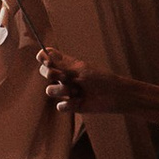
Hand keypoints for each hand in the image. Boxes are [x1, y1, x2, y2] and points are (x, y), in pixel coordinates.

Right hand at [39, 44, 158, 121]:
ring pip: (50, 90)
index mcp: (67, 65)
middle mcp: (64, 77)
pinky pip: (60, 106)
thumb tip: (44, 52)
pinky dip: (68, 104)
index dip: (43, 59)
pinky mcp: (71, 106)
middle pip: (45, 73)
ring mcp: (66, 91)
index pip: (47, 58)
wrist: (115, 96)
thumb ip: (61, 63)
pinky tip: (79, 102)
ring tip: (76, 91)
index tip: (47, 62)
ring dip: (61, 90)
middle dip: (51, 74)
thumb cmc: (101, 78)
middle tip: (61, 76)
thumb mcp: (80, 69)